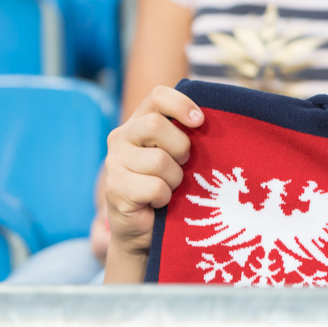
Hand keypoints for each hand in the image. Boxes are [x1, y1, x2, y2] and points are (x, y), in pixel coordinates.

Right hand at [103, 86, 202, 259]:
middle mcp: (121, 137)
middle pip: (154, 124)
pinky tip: (158, 201)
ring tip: (170, 187)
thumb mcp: (181, 154)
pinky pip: (154, 186)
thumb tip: (214, 119)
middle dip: (180, 147)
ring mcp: (114, 163)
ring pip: (158, 159)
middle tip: (183, 164)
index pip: (157, 96)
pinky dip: (165, 197)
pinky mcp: (114, 188)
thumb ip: (188, 134)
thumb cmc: (170, 186)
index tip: (200, 122)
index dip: (181, 104)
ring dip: (175, 178)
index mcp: (139, 122)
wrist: (146, 230)